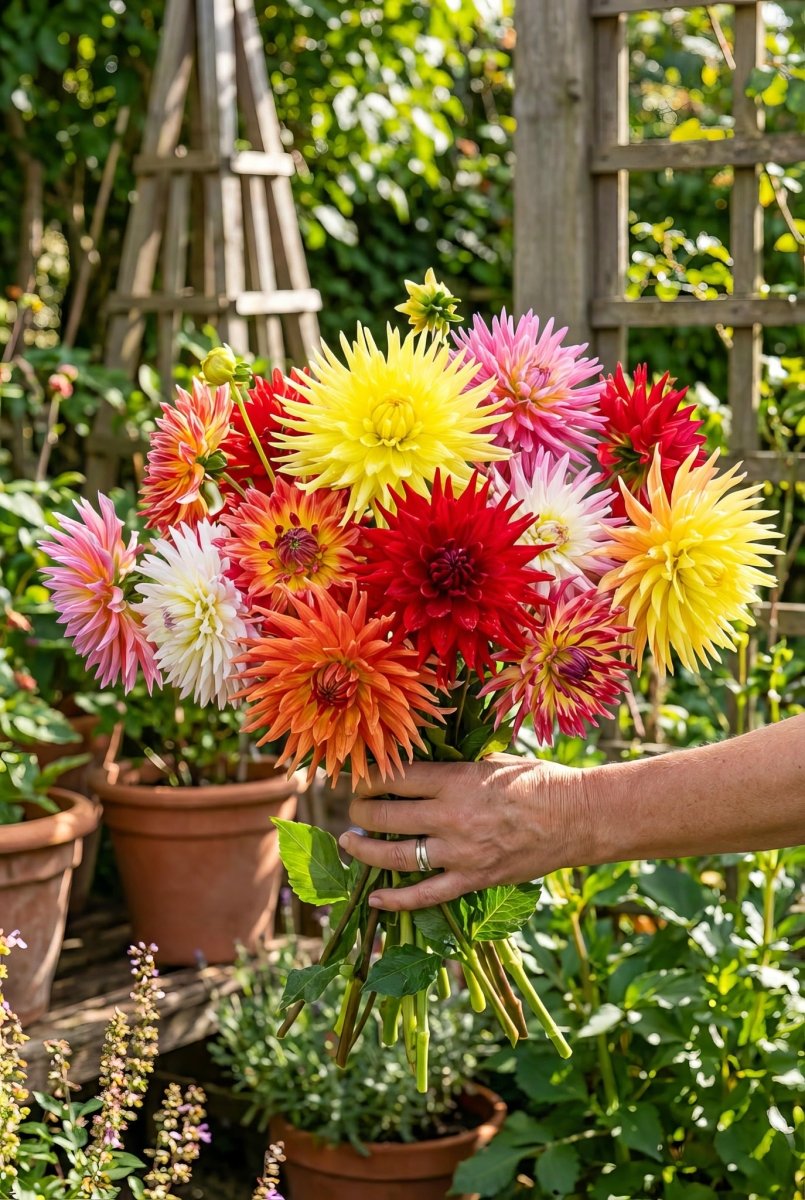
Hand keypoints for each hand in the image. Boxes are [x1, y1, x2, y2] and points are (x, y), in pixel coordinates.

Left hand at [338, 753, 590, 909]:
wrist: (579, 818)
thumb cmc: (539, 781)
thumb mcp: (493, 759)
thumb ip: (455, 764)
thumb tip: (421, 761)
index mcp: (456, 781)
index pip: (396, 777)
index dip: (370, 776)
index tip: (361, 776)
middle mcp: (451, 818)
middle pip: (385, 815)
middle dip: (361, 810)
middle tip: (356, 807)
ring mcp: (460, 854)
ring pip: (395, 856)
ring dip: (364, 850)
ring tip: (350, 842)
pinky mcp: (473, 881)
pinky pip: (425, 895)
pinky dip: (395, 900)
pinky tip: (374, 898)